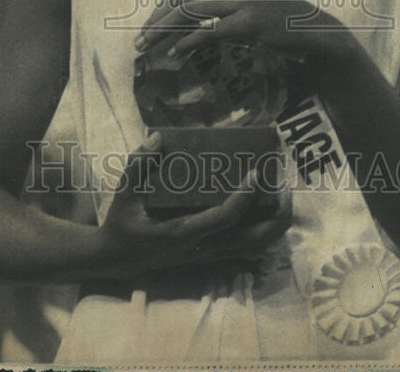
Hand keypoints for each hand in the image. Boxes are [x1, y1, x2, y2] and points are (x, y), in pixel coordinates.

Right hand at [97, 133, 291, 279]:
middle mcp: (202, 248)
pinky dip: (267, 229)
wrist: (115, 261)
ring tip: (283, 192)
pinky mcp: (211, 255)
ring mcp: (209, 255)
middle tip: (283, 181)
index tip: (255, 172)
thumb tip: (157, 138)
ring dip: (276, 221)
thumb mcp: (123, 192)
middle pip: (254, 239)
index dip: (243, 198)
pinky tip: (270, 207)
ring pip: (257, 246)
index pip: (223, 219)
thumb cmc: (122, 223)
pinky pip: (249, 248)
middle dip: (276, 212)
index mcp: (182, 232)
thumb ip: (138, 165)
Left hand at [134, 0, 351, 64]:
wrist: (313, 31)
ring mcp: (243, 0)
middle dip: (156, 19)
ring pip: (189, 11)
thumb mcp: (246, 2)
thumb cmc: (277, 20)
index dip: (162, 5)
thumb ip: (219, 3)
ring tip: (147, 47)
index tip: (149, 24)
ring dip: (163, 30)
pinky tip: (176, 54)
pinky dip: (187, 43)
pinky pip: (209, 31)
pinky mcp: (249, 22)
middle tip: (140, 39)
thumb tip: (182, 19)